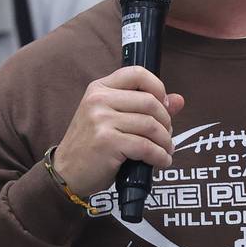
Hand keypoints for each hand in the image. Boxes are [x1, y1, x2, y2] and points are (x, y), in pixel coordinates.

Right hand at [51, 66, 186, 196]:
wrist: (67, 172)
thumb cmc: (92, 145)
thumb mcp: (111, 119)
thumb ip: (143, 107)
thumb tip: (178, 100)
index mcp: (99, 88)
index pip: (137, 74)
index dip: (158, 87)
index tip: (165, 104)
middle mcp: (99, 100)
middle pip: (150, 102)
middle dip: (166, 121)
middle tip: (167, 135)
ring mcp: (101, 120)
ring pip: (150, 125)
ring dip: (165, 141)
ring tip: (166, 150)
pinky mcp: (107, 142)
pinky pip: (146, 146)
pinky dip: (159, 156)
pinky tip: (161, 161)